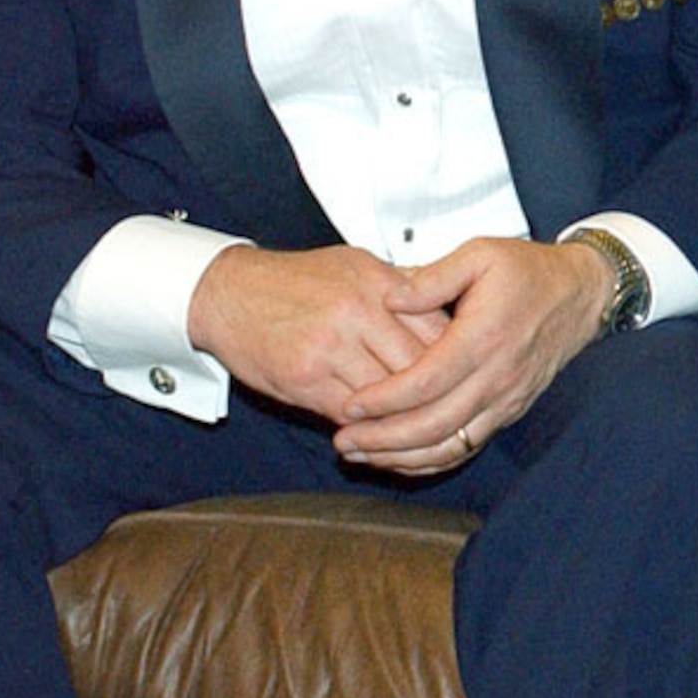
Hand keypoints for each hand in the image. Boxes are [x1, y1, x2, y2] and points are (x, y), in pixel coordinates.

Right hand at [186, 243, 451, 425]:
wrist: (229, 293)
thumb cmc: (296, 281)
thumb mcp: (357, 266)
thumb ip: (403, 287)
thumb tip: (448, 306)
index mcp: (378, 284)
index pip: (437, 327)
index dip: (458, 356)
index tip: (469, 373)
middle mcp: (359, 313)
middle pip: (419, 364)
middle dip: (439, 391)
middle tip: (454, 409)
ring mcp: (331, 348)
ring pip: (389, 395)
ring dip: (406, 417)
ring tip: (424, 429)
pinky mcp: (304, 379)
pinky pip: (351, 412)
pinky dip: (370, 426)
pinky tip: (381, 432)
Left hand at [330, 236, 613, 476]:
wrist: (580, 294)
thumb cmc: (528, 271)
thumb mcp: (480, 253)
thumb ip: (432, 277)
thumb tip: (391, 299)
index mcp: (485, 336)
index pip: (427, 381)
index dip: (385, 399)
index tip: (350, 406)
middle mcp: (498, 375)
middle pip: (435, 424)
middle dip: (384, 439)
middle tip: (345, 442)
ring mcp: (507, 398)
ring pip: (451, 445)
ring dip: (405, 457)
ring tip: (364, 455)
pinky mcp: (510, 410)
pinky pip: (468, 445)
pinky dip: (433, 460)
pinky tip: (403, 457)